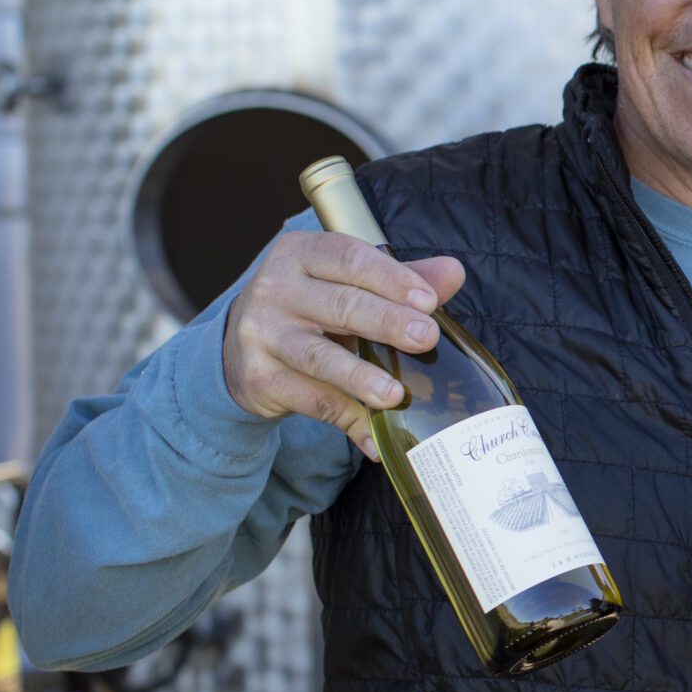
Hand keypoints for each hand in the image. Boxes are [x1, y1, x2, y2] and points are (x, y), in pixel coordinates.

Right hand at [220, 230, 468, 462]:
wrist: (239, 348)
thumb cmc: (310, 307)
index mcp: (301, 254)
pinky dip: (349, 420)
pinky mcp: (259, 378)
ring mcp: (262, 335)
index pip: (349, 259)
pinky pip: (312, 401)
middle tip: (427, 338)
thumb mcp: (346, 284)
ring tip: (396, 395)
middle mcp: (275, 289)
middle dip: (387, 322)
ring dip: (361, 378)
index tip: (428, 301)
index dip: (391, 278)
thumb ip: (398, 279)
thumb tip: (452, 273)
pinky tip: (376, 438)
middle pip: (340, 305)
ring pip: (320, 357)